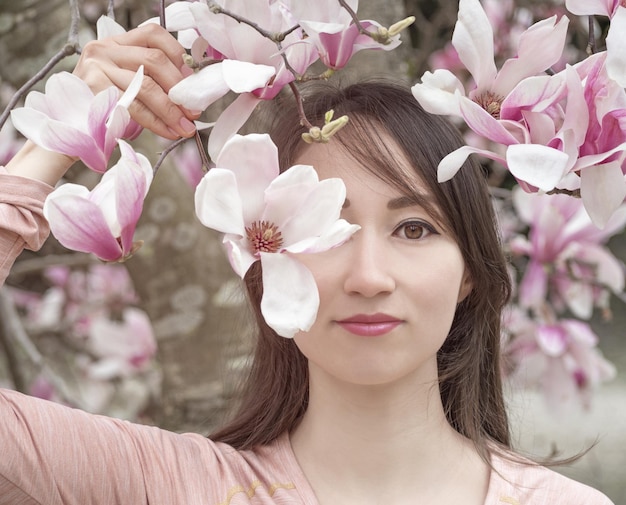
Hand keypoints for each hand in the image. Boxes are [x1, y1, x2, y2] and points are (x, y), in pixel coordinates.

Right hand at [73, 23, 198, 139]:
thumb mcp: (126, 83)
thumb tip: (189, 93)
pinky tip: (168, 131)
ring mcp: (97, 68)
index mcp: (116, 43)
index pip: (153, 34)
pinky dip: (156, 122)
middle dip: (179, 88)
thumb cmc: (104, 106)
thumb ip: (151, 79)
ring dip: (172, 110)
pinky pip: (134, 107)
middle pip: (154, 60)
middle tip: (194, 111)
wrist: (70, 127)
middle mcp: (104, 50)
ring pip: (146, 86)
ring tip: (186, 128)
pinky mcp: (94, 91)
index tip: (191, 81)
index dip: (178, 55)